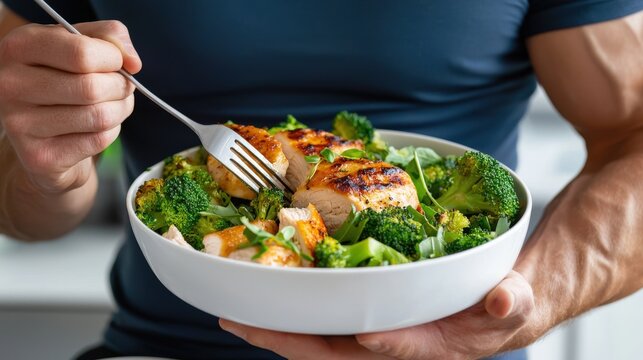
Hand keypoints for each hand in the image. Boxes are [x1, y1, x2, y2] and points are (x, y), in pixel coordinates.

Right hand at [0, 21, 140, 194]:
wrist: (44, 130)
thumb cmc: (66, 79)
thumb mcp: (82, 45)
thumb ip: (110, 37)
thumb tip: (133, 62)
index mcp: (19, 46)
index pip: (82, 52)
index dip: (114, 58)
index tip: (117, 62)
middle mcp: (11, 83)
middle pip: (92, 87)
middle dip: (121, 87)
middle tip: (122, 87)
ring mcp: (20, 123)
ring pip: (99, 116)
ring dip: (121, 110)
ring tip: (115, 105)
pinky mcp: (39, 156)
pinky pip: (98, 140)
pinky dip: (112, 132)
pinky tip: (98, 127)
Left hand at [220, 271, 535, 359]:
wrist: (491, 309)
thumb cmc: (500, 308)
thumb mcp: (513, 303)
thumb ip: (510, 303)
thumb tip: (502, 300)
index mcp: (433, 346)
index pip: (401, 348)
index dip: (382, 342)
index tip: (360, 332)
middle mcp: (393, 348)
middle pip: (335, 353)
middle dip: (290, 340)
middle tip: (243, 322)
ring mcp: (373, 338)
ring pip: (319, 343)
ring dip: (278, 330)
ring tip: (236, 314)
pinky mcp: (363, 324)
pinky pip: (322, 326)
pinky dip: (293, 315)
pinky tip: (268, 302)